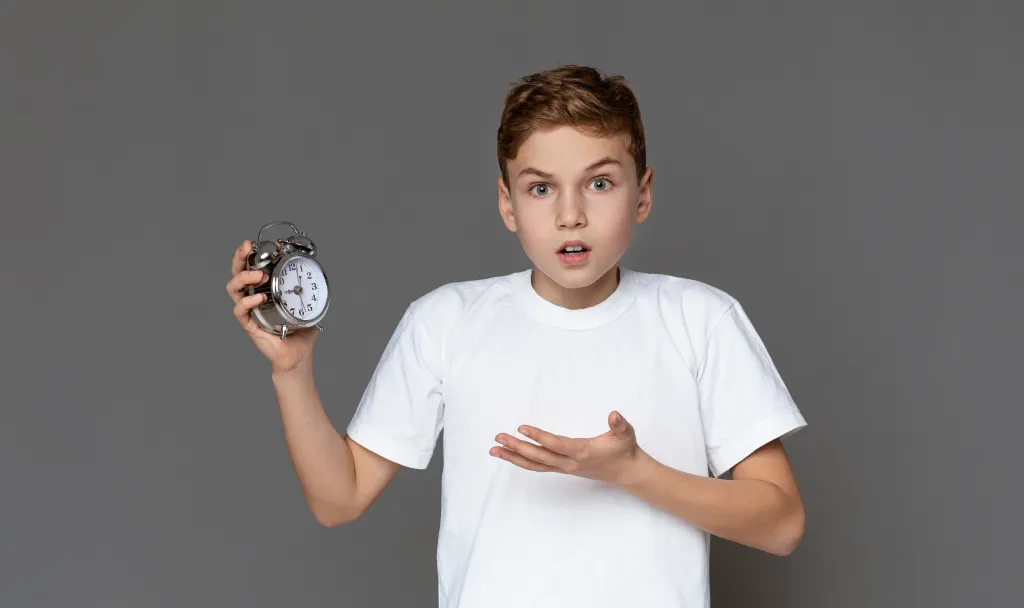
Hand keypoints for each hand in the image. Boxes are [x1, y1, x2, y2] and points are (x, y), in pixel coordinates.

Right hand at [225, 239, 319, 374]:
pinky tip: (258, 297)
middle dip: (239, 258)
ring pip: (234, 290)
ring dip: (243, 278)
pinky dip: (247, 302)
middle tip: (246, 247)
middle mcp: (253, 299)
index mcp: (264, 291)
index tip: (253, 243)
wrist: (298, 355)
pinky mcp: (250, 325)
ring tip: (258, 275)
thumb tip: (318, 275)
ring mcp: (250, 312)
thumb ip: (311, 291)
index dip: (249, 255)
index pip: (251, 269)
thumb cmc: (300, 332)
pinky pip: (240, 312)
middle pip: (237, 274)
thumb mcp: (309, 305)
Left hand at [490, 411, 648, 486]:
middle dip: (517, 448)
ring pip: (535, 464)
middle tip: (498, 438)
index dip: (539, 437)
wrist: (627, 472)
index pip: (556, 444)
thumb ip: (620, 425)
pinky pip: (538, 466)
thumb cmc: (624, 450)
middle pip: (539, 456)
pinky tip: (510, 455)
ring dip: (514, 457)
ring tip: (494, 450)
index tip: (522, 428)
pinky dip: (522, 461)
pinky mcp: (563, 468)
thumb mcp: (626, 435)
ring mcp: (565, 467)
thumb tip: (614, 415)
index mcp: (582, 452)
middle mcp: (570, 462)